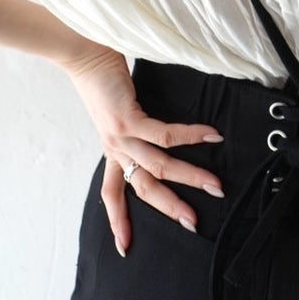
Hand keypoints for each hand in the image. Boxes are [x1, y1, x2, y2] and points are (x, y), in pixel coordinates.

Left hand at [60, 43, 225, 255]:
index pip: (112, 193)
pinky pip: (165, 134)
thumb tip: (158, 131)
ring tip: (216, 186)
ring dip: (190, 177)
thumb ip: (132, 125)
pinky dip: (191, 136)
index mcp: (111, 150)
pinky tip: (212, 135)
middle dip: (170, 208)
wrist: (82, 51)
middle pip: (144, 188)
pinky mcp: (128, 118)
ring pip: (159, 166)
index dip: (119, 220)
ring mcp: (121, 136)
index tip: (125, 248)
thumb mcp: (114, 110)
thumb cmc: (102, 75)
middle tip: (194, 224)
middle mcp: (114, 148)